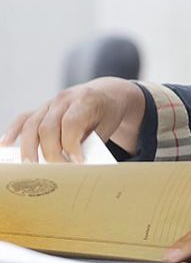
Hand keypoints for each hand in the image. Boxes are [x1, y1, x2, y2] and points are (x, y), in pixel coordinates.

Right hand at [2, 77, 144, 162]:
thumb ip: (92, 142)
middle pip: (48, 127)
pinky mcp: (42, 108)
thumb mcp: (107, 125)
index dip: (71, 145)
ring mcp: (51, 102)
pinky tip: (5, 145)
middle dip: (51, 152)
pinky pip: (24, 118)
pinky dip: (13, 131)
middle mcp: (65, 99)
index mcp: (85, 100)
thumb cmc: (108, 112)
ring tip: (30, 167)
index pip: (71, 123)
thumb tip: (76, 165)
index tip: (77, 162)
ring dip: (29, 147)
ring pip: (32, 124)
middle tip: (58, 170)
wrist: (108, 93)